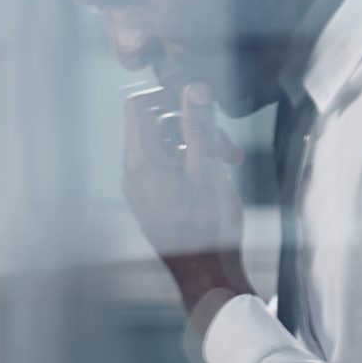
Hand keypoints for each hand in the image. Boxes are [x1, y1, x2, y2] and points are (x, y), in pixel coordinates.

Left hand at [122, 83, 253, 314]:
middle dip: (194, 128)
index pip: (139, 104)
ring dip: (197, 149)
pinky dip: (189, 167)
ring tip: (228, 167)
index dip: (169, 98)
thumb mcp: (208, 170)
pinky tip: (213, 182)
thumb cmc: (208, 227)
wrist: (204, 275)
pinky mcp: (150, 200)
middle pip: (157, 126)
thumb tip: (194, 87)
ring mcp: (140, 187)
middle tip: (228, 148)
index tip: (201, 109)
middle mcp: (133, 171)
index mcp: (142, 160)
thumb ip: (199, 127)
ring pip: (165, 148)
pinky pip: (165, 169)